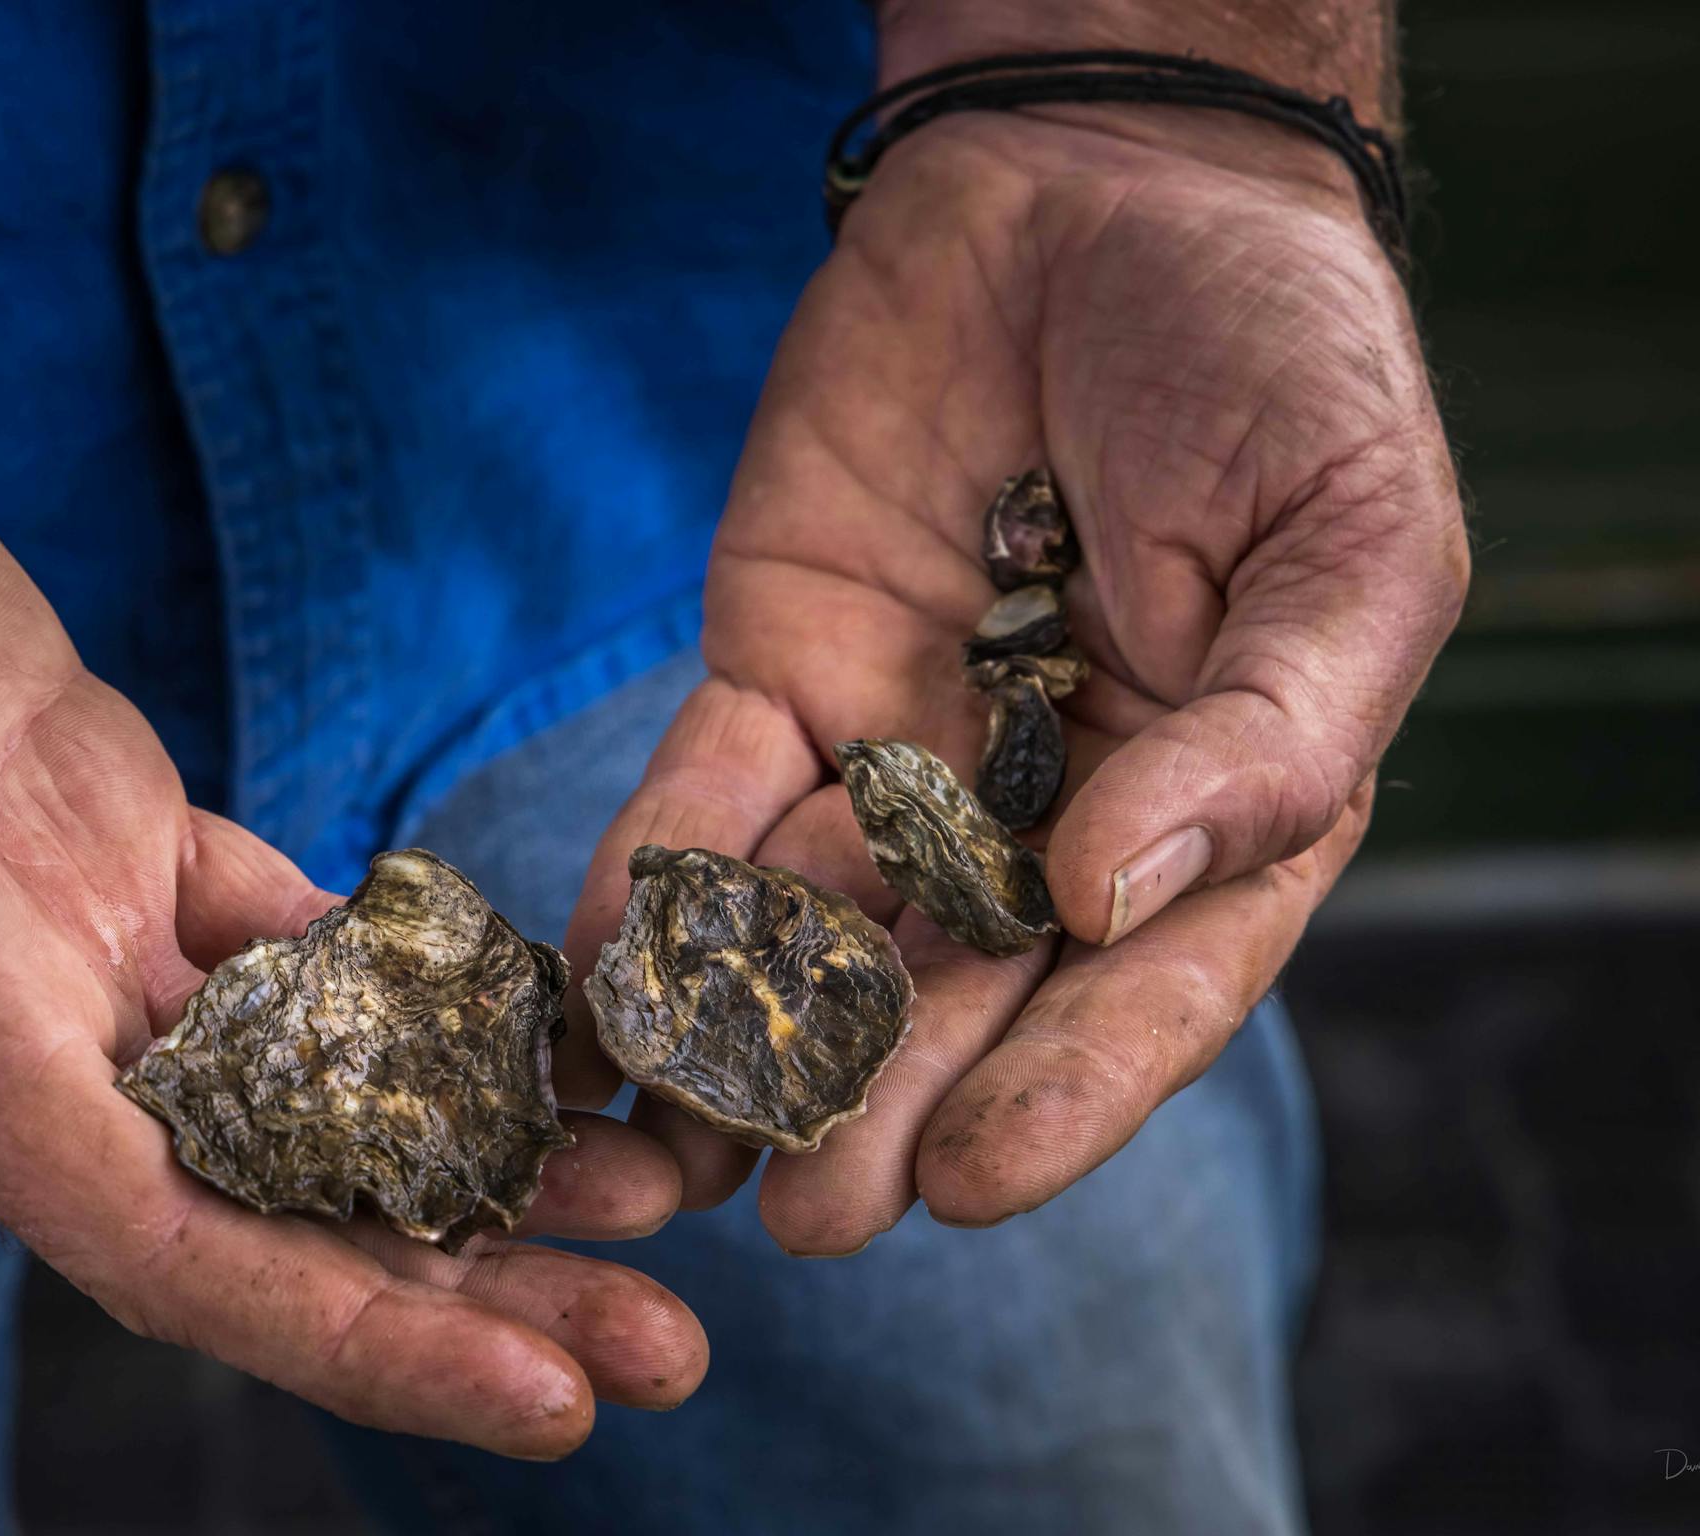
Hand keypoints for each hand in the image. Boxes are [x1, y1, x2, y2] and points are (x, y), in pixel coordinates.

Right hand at [0, 245, 704, 1455]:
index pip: (171, 1241)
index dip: (355, 1336)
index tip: (545, 1401)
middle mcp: (28, 1012)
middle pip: (278, 1204)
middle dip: (469, 1289)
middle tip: (665, 1347)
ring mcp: (83, 928)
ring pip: (308, 1090)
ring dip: (469, 1154)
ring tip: (641, 1192)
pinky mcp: (121, 833)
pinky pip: (293, 941)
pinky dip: (413, 987)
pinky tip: (527, 1021)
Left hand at [559, 110, 1465, 1251]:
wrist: (1098, 185)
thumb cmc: (1270, 366)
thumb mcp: (1344, 548)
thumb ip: (1263, 739)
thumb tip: (1109, 897)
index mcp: (1208, 810)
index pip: (1138, 987)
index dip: (1063, 1091)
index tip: (972, 1185)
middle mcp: (1045, 810)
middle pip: (957, 985)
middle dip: (881, 1099)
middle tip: (813, 1213)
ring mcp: (900, 749)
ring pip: (817, 922)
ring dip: (744, 1030)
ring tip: (677, 1142)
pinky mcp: (777, 671)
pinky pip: (709, 795)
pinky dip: (660, 878)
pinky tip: (611, 961)